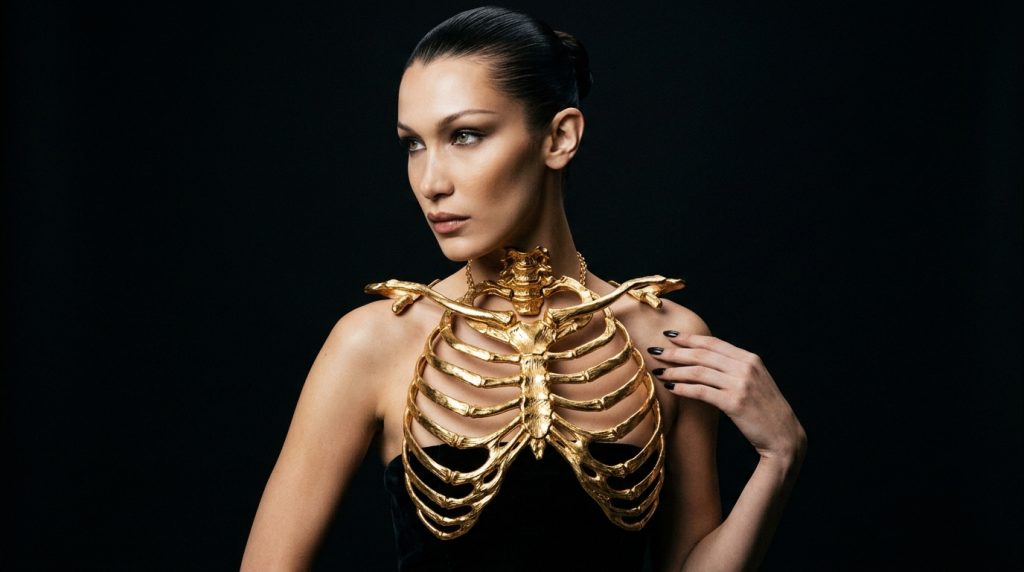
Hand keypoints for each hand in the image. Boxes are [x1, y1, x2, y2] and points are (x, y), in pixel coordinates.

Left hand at [649, 332, 805, 461]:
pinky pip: (702, 392)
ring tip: (658, 371)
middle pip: (702, 354)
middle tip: (655, 351)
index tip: (669, 335)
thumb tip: (704, 359)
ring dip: (674, 371)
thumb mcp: (754, 381)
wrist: (784, 436)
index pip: (713, 342)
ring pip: (698, 371)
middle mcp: (745, 367)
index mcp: (750, 359)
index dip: (689, 338)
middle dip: (675, 352)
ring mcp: (741, 384)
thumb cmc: (765, 411)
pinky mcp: (735, 403)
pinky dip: (683, 389)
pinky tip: (670, 389)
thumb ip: (734, 368)